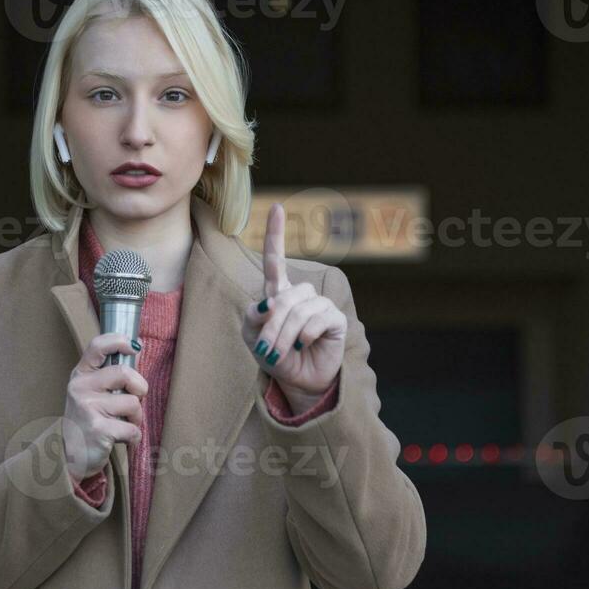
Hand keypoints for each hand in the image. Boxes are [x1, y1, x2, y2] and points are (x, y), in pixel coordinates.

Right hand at [62, 332, 145, 479]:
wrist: (70, 457)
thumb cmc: (87, 421)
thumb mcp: (90, 392)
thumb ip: (109, 374)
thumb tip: (136, 346)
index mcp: (81, 375)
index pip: (97, 346)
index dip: (118, 341)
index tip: (133, 347)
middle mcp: (80, 388)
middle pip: (124, 373)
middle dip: (140, 388)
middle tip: (135, 400)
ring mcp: (88, 408)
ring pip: (133, 403)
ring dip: (136, 417)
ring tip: (124, 424)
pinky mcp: (98, 429)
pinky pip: (133, 429)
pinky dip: (133, 437)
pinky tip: (121, 439)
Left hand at [242, 202, 345, 399]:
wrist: (298, 381)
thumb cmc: (275, 356)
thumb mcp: (253, 338)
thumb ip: (253, 318)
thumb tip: (268, 302)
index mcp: (279, 293)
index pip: (276, 260)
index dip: (277, 233)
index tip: (277, 207)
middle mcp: (301, 295)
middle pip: (283, 298)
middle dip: (271, 326)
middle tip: (266, 350)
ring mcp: (320, 305)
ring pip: (299, 310)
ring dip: (285, 335)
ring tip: (280, 354)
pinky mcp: (335, 319)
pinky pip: (317, 320)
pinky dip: (305, 336)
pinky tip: (305, 345)